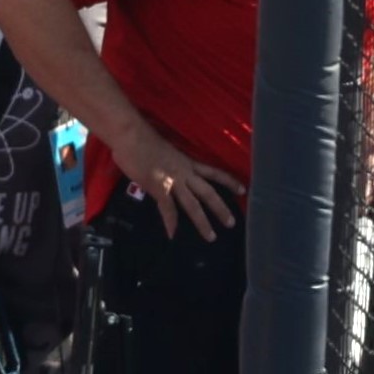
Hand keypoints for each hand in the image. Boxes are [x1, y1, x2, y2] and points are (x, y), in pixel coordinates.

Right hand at [120, 126, 241, 240]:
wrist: (131, 136)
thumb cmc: (143, 140)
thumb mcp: (164, 152)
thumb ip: (168, 163)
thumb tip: (164, 170)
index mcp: (187, 162)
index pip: (213, 173)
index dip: (228, 181)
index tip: (242, 190)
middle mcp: (184, 173)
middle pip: (208, 193)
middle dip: (220, 208)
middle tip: (231, 223)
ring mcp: (172, 181)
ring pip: (192, 204)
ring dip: (202, 221)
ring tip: (211, 237)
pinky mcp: (158, 187)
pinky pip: (167, 208)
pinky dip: (170, 222)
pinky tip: (172, 235)